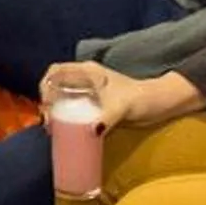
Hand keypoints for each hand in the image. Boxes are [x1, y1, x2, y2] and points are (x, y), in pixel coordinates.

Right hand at [41, 62, 204, 132]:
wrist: (160, 105)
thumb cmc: (142, 99)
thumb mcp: (122, 107)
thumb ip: (107, 118)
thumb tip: (90, 132)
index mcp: (88, 72)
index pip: (56, 71)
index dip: (45, 85)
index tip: (47, 104)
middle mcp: (85, 80)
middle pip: (55, 86)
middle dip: (47, 103)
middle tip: (48, 122)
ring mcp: (90, 94)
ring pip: (63, 99)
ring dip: (55, 113)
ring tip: (53, 129)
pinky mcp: (96, 107)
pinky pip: (74, 111)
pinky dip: (66, 120)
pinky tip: (66, 133)